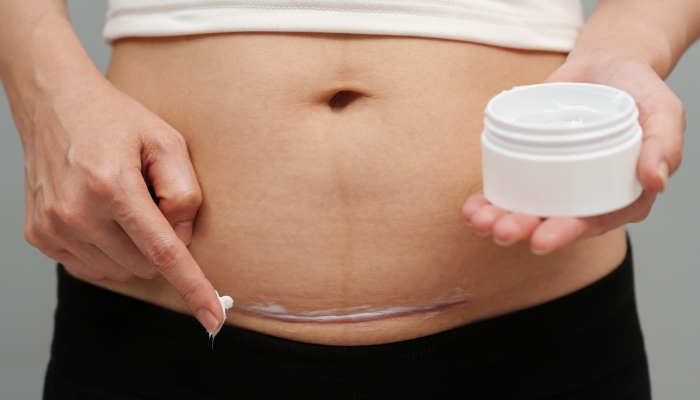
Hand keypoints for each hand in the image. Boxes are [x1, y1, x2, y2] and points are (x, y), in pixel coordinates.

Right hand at [18, 78, 223, 331]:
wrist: (53, 103)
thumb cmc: (114, 119)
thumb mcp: (166, 141)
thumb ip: (184, 191)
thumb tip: (181, 237)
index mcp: (112, 185)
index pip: (163, 252)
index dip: (193, 288)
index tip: (213, 319)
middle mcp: (77, 211)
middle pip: (145, 264)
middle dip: (160, 242)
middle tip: (149, 201)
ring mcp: (53, 227)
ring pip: (120, 271)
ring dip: (133, 247)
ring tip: (121, 202)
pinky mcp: (40, 235)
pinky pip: (92, 267)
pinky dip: (108, 250)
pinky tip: (102, 216)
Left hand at [462, 54, 684, 253]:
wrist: (607, 65)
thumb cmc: (639, 92)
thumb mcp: (663, 111)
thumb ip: (665, 143)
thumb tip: (656, 180)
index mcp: (618, 196)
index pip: (591, 222)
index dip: (566, 233)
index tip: (542, 239)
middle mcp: (583, 197)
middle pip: (550, 222)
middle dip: (523, 230)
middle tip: (502, 230)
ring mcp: (553, 183)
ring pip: (524, 211)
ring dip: (498, 220)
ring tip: (480, 220)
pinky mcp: (530, 164)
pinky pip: (506, 188)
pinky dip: (487, 200)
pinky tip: (472, 207)